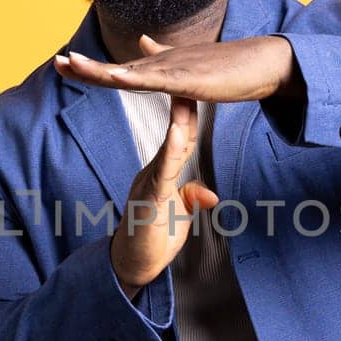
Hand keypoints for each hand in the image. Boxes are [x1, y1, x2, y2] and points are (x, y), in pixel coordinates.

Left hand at [53, 34, 302, 102]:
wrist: (260, 64)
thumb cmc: (228, 67)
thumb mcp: (188, 66)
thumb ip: (163, 56)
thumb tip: (143, 41)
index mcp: (161, 66)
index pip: (118, 69)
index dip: (90, 68)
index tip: (64, 64)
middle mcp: (163, 64)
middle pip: (116, 68)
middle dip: (85, 66)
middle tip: (57, 62)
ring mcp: (175, 69)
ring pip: (130, 72)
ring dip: (100, 69)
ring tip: (73, 64)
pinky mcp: (190, 79)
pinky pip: (157, 79)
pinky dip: (134, 77)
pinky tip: (115, 76)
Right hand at [100, 40, 220, 296]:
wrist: (131, 266)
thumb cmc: (154, 240)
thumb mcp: (178, 216)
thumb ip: (190, 200)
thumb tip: (209, 194)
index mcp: (163, 174)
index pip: (182, 138)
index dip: (190, 113)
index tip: (199, 86)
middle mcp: (155, 173)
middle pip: (175, 134)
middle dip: (182, 104)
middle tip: (191, 73)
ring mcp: (150, 185)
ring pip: (167, 148)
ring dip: (176, 121)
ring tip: (186, 95)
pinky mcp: (150, 200)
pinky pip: (163, 173)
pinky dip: (171, 152)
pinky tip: (179, 135)